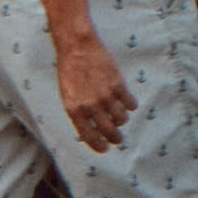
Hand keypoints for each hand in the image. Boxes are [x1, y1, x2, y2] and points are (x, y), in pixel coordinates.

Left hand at [51, 19, 136, 153]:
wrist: (77, 47)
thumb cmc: (69, 71)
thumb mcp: (66, 94)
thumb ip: (78, 112)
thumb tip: (92, 130)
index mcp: (74, 109)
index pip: (89, 136)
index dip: (99, 146)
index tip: (104, 149)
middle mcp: (90, 105)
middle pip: (110, 132)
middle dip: (115, 138)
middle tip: (117, 139)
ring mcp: (105, 96)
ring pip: (122, 119)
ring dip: (121, 119)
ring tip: (117, 114)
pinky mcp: (118, 86)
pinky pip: (130, 104)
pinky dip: (130, 105)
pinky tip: (125, 101)